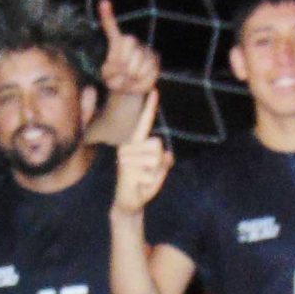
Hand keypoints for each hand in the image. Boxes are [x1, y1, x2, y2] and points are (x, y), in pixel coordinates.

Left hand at [95, 0, 161, 97]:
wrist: (131, 88)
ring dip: (131, 76)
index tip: (103, 2)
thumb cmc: (117, 79)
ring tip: (128, 79)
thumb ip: (109, 72)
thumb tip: (116, 69)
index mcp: (117, 42)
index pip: (111, 27)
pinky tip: (138, 81)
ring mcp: (145, 49)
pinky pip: (147, 71)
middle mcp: (132, 41)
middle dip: (122, 61)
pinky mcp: (155, 58)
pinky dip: (140, 81)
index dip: (107, 16)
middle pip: (128, 41)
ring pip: (138, 59)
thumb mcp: (107, 76)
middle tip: (120, 73)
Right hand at [112, 88, 172, 217]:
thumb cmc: (142, 185)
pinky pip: (152, 174)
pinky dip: (152, 183)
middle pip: (158, 145)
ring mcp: (125, 159)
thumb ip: (165, 162)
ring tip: (143, 180)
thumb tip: (169, 156)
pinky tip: (140, 186)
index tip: (155, 90)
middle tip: (147, 174)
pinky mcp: (127, 171)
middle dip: (160, 162)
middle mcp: (127, 147)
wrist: (129, 203)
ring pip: (156, 159)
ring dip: (156, 174)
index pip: (144, 123)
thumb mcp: (158, 172)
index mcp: (135, 143)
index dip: (150, 108)